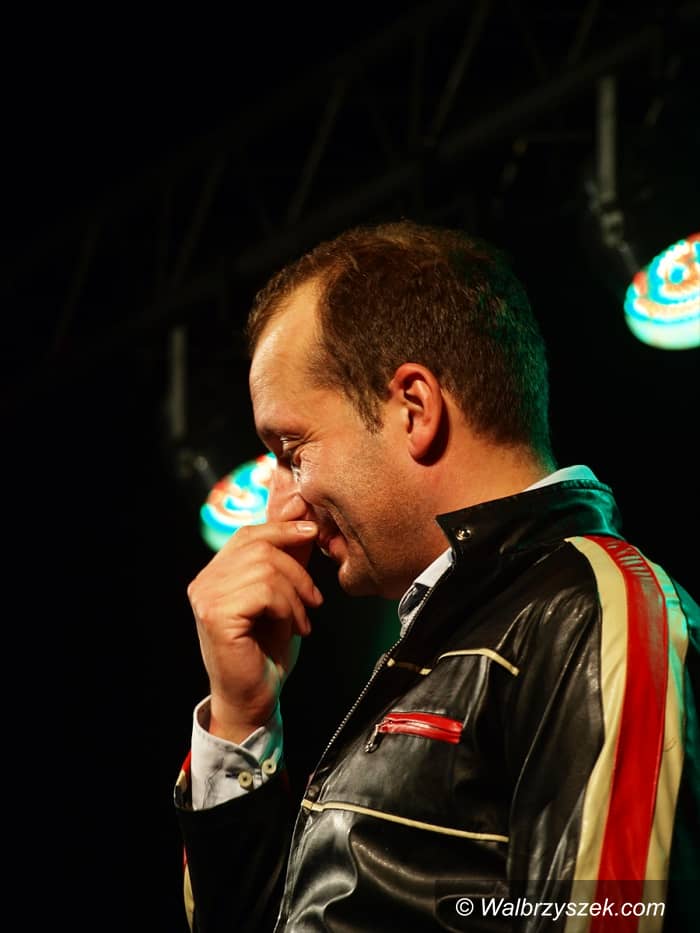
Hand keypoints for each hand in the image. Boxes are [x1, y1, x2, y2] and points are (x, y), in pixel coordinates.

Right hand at [187, 491, 321, 742]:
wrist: (255, 698)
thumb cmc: (268, 650)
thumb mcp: (284, 594)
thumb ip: (288, 558)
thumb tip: (302, 515)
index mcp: (216, 573)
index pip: (249, 533)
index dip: (283, 529)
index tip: (312, 532)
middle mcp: (204, 581)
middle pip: (261, 546)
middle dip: (297, 570)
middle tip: (313, 600)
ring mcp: (206, 597)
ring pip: (266, 568)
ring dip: (296, 594)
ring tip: (302, 619)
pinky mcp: (216, 615)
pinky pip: (264, 591)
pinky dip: (288, 608)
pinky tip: (293, 628)